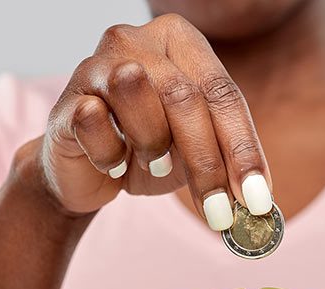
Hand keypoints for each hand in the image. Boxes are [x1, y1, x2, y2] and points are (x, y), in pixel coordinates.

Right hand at [27, 13, 272, 222]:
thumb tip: (258, 200)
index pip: (222, 92)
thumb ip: (224, 162)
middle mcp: (136, 40)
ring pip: (136, 92)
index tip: (257, 198)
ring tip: (150, 163)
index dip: (243, 148)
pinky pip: (94, 121)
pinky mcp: (66, 98)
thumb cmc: (146, 153)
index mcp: (179, 42)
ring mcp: (96, 64)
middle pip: (183, 95)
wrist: (85, 173)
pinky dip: (110, 154)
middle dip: (207, 162)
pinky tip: (113, 163)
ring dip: (151, 143)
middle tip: (220, 212)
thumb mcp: (194, 154)